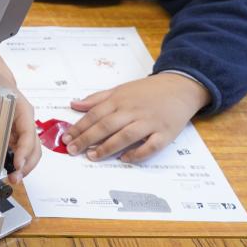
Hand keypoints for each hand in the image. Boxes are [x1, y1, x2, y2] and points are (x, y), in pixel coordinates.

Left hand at [0, 52, 39, 183]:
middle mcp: (27, 122)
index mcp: (25, 113)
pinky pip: (18, 150)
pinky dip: (15, 160)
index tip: (16, 165)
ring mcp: (23, 129)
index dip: (23, 154)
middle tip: (14, 177)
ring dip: (22, 166)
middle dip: (27, 166)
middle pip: (35, 149)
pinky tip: (8, 167)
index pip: (29, 137)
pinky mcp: (15, 134)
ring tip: (12, 176)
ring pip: (29, 152)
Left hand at [64, 73, 209, 163]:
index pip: (95, 114)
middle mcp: (133, 110)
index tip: (66, 138)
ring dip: (107, 147)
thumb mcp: (120, 89)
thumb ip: (97, 98)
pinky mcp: (166, 133)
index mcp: (120, 100)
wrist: (180, 87)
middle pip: (106, 126)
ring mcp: (150, 122)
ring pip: (126, 136)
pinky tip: (125, 159)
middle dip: (87, 139)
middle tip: (72, 150)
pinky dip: (138, 154)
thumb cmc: (147, 90)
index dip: (79, 127)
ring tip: (92, 156)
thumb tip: (74, 104)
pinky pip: (151, 146)